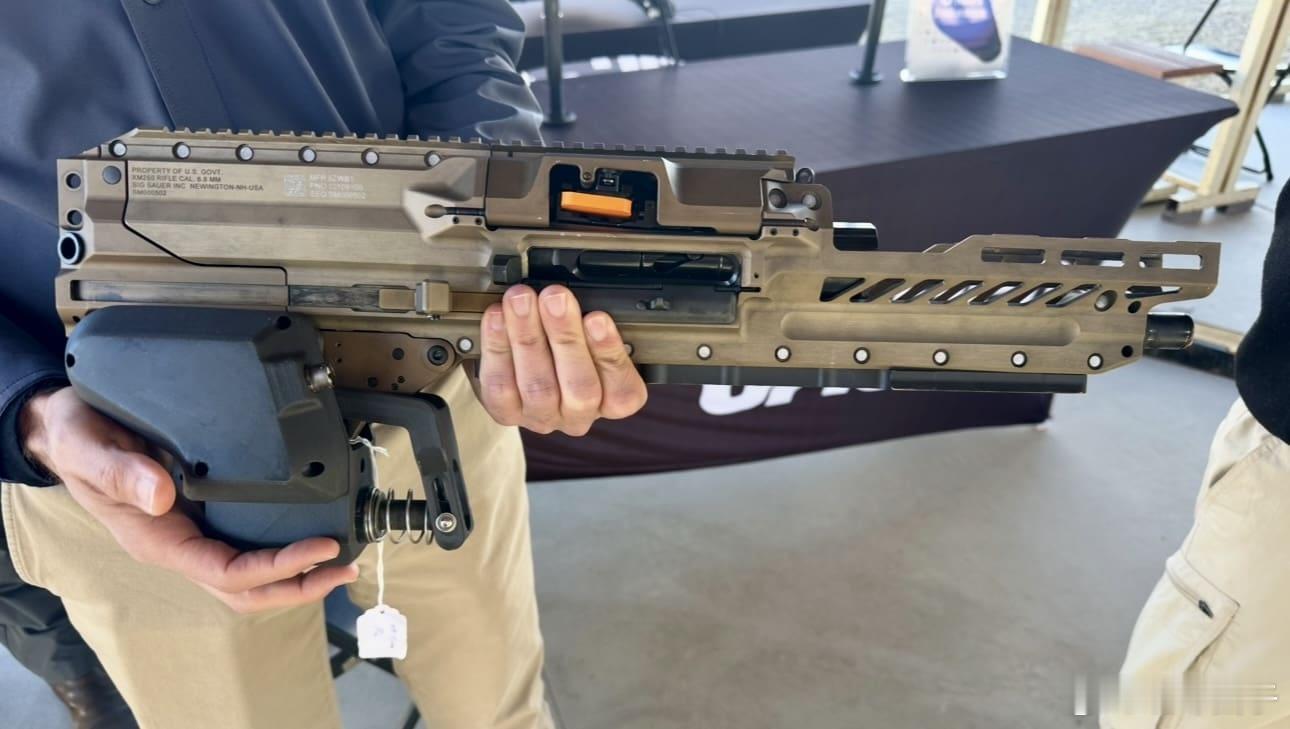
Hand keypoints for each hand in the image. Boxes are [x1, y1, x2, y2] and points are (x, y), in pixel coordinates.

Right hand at [19, 387, 357, 612]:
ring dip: (294, 574)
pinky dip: (280, 550)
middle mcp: (178, 544)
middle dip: (297, 585)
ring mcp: (191, 534)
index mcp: (157, 538)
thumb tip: (162, 496)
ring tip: (338, 561)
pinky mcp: (203, 516)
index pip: (224, 571)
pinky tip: (310, 535)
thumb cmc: (78, 439)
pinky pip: (244, 545)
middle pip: (244, 588)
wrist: (67, 428)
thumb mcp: (89, 448)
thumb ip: (121, 473)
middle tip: (344, 567)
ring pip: (247, 575)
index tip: (319, 548)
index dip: (276, 567)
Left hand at [478, 285, 647, 435]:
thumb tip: (574, 297)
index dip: (609, 353)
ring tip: (522, 301)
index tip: (597, 317)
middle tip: (554, 298)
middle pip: (579, 388)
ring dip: (528, 337)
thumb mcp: (591, 332)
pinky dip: (498, 347)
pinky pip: (501, 385)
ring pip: (538, 386)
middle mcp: (579, 414)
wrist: (525, 364)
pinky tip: (497, 318)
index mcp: (612, 398)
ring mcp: (543, 416)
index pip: (623, 390)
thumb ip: (590, 322)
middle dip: (565, 337)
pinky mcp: (507, 412)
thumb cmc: (568, 346)